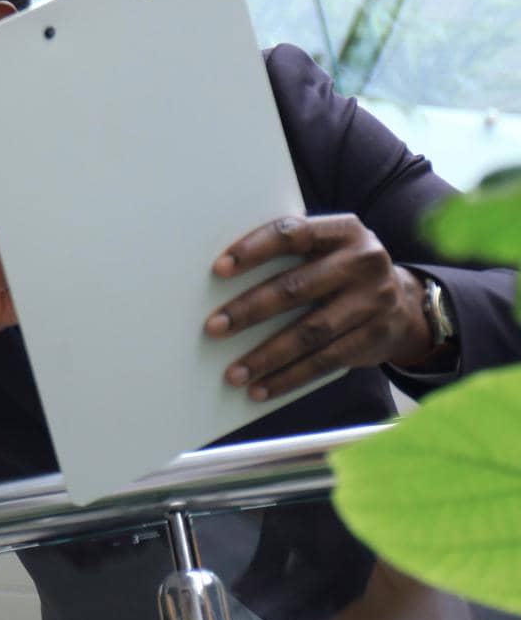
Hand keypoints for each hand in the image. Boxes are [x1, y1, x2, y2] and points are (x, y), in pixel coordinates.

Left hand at [205, 214, 432, 401]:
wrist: (404, 303)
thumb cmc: (340, 270)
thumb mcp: (325, 249)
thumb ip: (288, 253)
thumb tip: (220, 277)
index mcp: (343, 231)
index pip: (293, 234)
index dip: (254, 250)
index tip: (219, 269)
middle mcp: (364, 261)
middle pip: (296, 288)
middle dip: (250, 310)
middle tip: (214, 328)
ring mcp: (374, 300)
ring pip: (310, 332)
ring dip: (266, 356)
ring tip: (234, 373)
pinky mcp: (375, 337)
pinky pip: (325, 361)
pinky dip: (289, 377)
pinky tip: (261, 388)